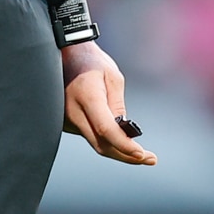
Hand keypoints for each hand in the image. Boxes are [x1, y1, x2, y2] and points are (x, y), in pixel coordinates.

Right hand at [61, 41, 156, 165]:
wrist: (64, 54)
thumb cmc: (91, 63)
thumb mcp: (113, 78)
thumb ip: (118, 106)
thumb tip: (123, 132)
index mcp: (87, 96)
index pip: (106, 130)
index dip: (125, 145)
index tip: (142, 155)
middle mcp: (73, 111)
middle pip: (101, 144)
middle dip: (126, 155)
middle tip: (149, 159)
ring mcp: (66, 118)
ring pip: (95, 142)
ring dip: (117, 148)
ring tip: (137, 150)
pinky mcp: (65, 122)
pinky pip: (88, 135)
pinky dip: (104, 139)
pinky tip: (117, 136)